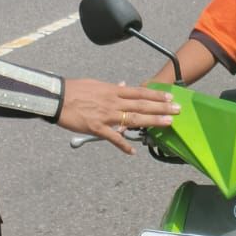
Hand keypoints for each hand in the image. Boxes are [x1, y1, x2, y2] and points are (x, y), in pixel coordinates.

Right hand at [59, 79, 179, 154]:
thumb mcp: (96, 84)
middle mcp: (113, 102)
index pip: (139, 92)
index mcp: (113, 91)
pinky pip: (112, 137)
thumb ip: (111, 87)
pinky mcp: (96, 127)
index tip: (170, 97)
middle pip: (142, 105)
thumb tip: (122, 85)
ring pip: (133, 118)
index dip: (156, 95)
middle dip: (161, 108)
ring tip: (167, 124)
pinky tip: (132, 151)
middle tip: (178, 110)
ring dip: (151, 121)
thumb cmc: (75, 89)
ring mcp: (106, 115)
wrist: (57, 97)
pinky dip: (122, 145)